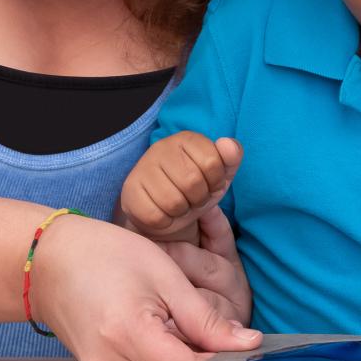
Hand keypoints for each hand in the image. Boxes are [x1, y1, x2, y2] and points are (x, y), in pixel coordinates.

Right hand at [29, 211, 260, 360]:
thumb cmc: (103, 254)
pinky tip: (162, 331)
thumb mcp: (164, 274)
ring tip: (183, 323)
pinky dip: (163, 360)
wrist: (48, 261)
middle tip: (222, 331)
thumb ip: (205, 317)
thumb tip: (245, 344)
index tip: (248, 349)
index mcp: (127, 334)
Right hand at [118, 131, 241, 240]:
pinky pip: (154, 216)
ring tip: (180, 206)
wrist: (167, 210)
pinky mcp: (129, 191)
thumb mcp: (220, 174)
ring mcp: (141, 168)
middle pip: (192, 182)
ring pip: (173, 201)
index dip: (215, 182)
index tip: (209, 184)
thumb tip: (228, 144)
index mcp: (186, 139)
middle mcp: (161, 147)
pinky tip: (164, 213)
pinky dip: (165, 221)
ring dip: (182, 211)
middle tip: (193, 198)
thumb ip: (231, 157)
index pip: (212, 162)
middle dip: (199, 198)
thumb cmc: (197, 188)